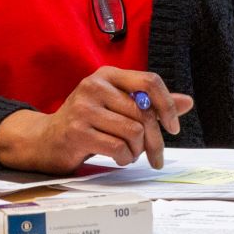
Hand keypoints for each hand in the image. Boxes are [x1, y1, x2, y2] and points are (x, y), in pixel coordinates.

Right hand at [0, 67, 193, 173]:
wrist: (45, 140)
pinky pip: (117, 147)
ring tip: (131, 154)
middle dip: (155, 139)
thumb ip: (151, 103)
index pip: (150, 82)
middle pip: (143, 112)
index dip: (167, 105)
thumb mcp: (119, 106)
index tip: (173, 127)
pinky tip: (120, 158)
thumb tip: (187, 102)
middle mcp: (95, 86)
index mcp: (108, 74)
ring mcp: (83, 108)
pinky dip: (125, 158)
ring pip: (132, 131)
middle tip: (157, 156)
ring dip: (138, 150)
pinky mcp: (77, 131)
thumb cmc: (88, 122)